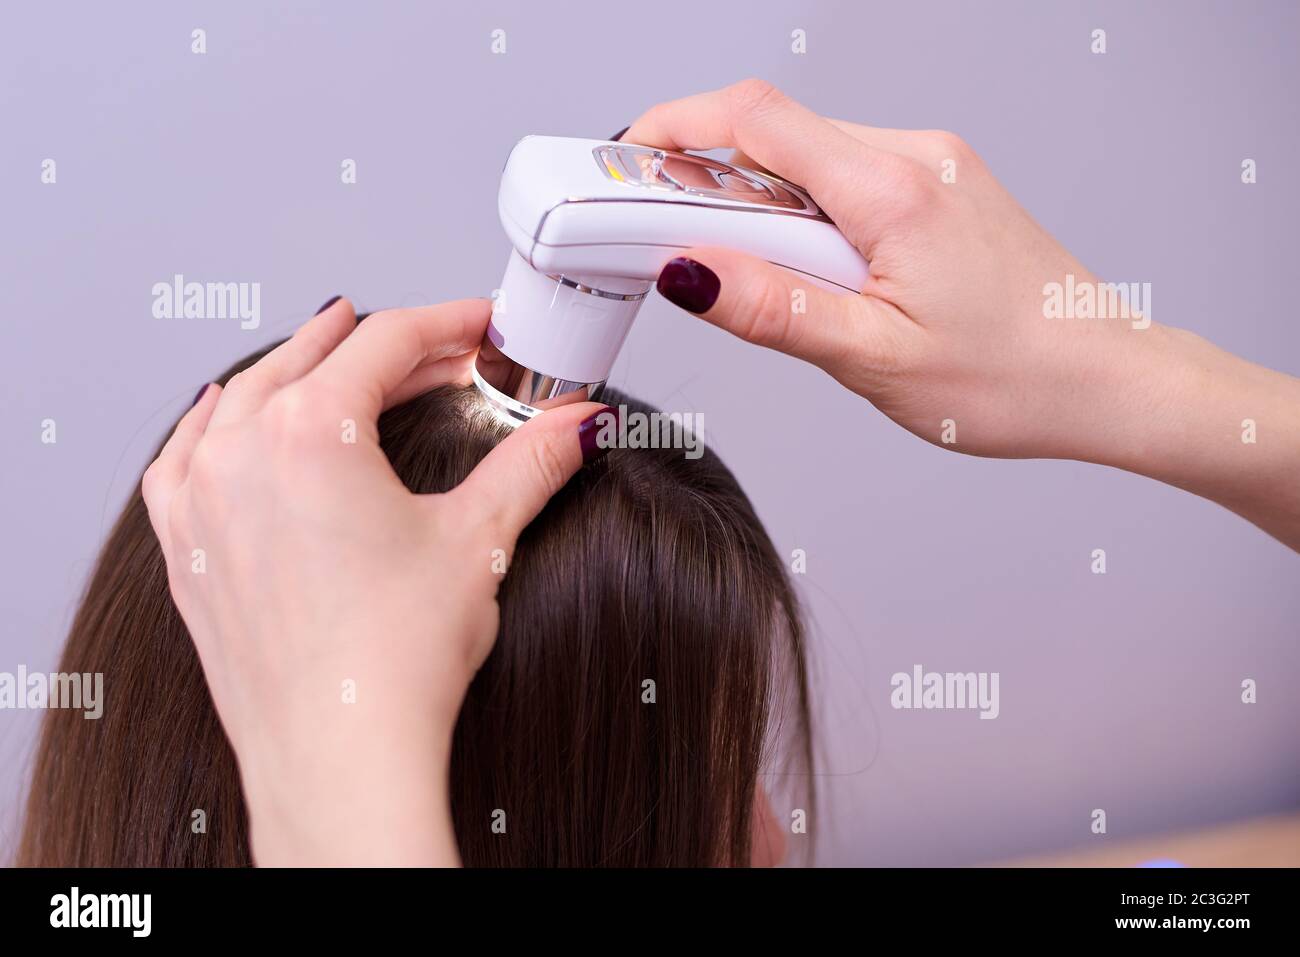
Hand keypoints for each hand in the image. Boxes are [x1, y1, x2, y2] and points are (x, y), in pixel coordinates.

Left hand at [141, 298, 602, 863]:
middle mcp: (243, 453)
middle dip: (387, 346)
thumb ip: (531, 465)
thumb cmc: (392, 662)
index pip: (388, 341)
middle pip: (319, 357)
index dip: (447, 324)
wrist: (339, 755)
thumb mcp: (479, 542)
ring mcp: (202, 499)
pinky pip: (186, 454)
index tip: (477, 328)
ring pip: (246, 394)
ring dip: (302, 368)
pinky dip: (219, 423)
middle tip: (442, 353)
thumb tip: (576, 425)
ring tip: (340, 359)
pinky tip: (233, 419)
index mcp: (313, 432)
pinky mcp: (185, 546)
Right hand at [626, 80, 1299, 548]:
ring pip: (806, 161)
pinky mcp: (935, 186)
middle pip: (773, 137)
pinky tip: (809, 274)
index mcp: (893, 190)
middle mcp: (912, 156)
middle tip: (669, 248)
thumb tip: (687, 270)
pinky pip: (843, 179)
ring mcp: (927, 166)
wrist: (1105, 377)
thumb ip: (772, 308)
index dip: (674, 128)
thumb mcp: (875, 358)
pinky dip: (802, 217)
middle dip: (706, 183)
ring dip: (758, 209)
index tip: (623, 161)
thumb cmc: (1012, 377)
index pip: (755, 119)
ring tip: (756, 283)